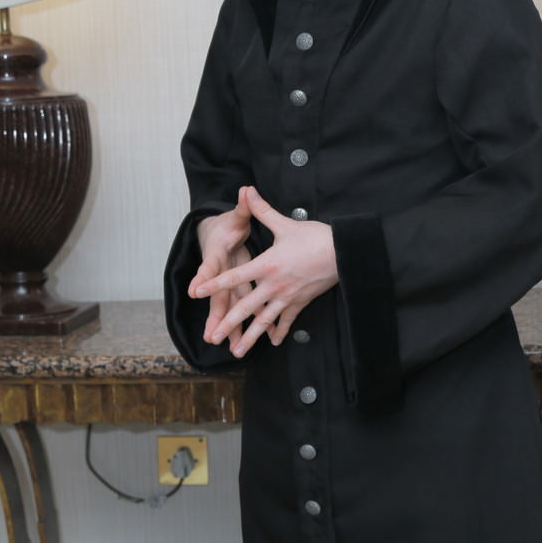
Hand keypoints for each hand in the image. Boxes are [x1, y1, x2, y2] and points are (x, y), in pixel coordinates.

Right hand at [188, 199, 253, 345]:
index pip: (208, 266)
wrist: (216, 235)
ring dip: (229, 327)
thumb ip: (242, 206)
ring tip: (230, 347)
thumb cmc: (226, 226)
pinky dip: (245, 324)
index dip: (202, 277)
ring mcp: (228, 283)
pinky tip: (248, 341)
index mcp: (217, 254)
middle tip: (211, 334)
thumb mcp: (235, 216)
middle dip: (214, 315)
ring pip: (228, 307)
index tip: (194, 290)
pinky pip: (241, 308)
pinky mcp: (237, 289)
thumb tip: (245, 189)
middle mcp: (220, 273)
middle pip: (216, 296)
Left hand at [191, 185, 337, 356]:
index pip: (235, 276)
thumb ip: (262, 210)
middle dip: (228, 324)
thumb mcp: (285, 223)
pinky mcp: (301, 302)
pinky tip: (273, 342)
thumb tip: (247, 190)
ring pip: (264, 321)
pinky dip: (279, 331)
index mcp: (266, 265)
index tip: (198, 293)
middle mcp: (274, 285)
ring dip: (250, 337)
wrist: (343, 252)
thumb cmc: (314, 237)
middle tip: (214, 338)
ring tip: (237, 352)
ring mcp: (287, 297)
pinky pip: (287, 320)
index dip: (215, 284)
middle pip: (246, 308)